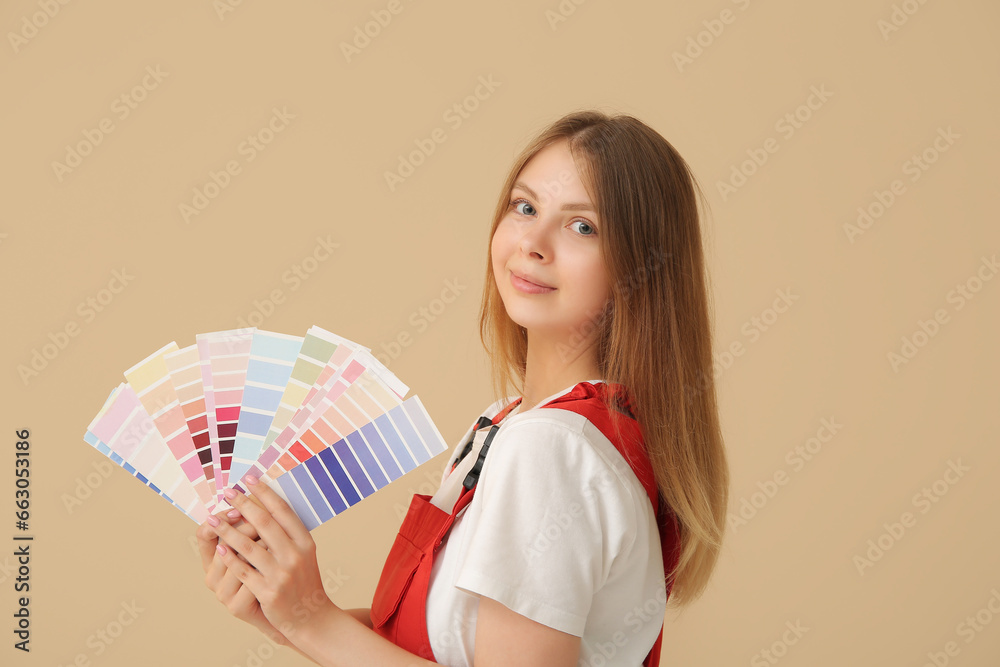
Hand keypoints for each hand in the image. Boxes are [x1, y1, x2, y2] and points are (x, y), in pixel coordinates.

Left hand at [204, 476, 336, 641]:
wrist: (312, 617)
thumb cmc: (305, 582)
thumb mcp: (305, 554)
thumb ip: (289, 534)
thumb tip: (265, 507)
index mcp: (305, 542)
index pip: (283, 510)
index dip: (265, 493)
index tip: (249, 478)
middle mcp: (295, 555)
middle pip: (265, 523)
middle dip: (243, 504)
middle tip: (228, 492)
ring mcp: (282, 574)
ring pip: (249, 546)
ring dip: (227, 530)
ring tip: (212, 519)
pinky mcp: (268, 592)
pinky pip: (244, 571)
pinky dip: (230, 558)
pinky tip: (218, 548)